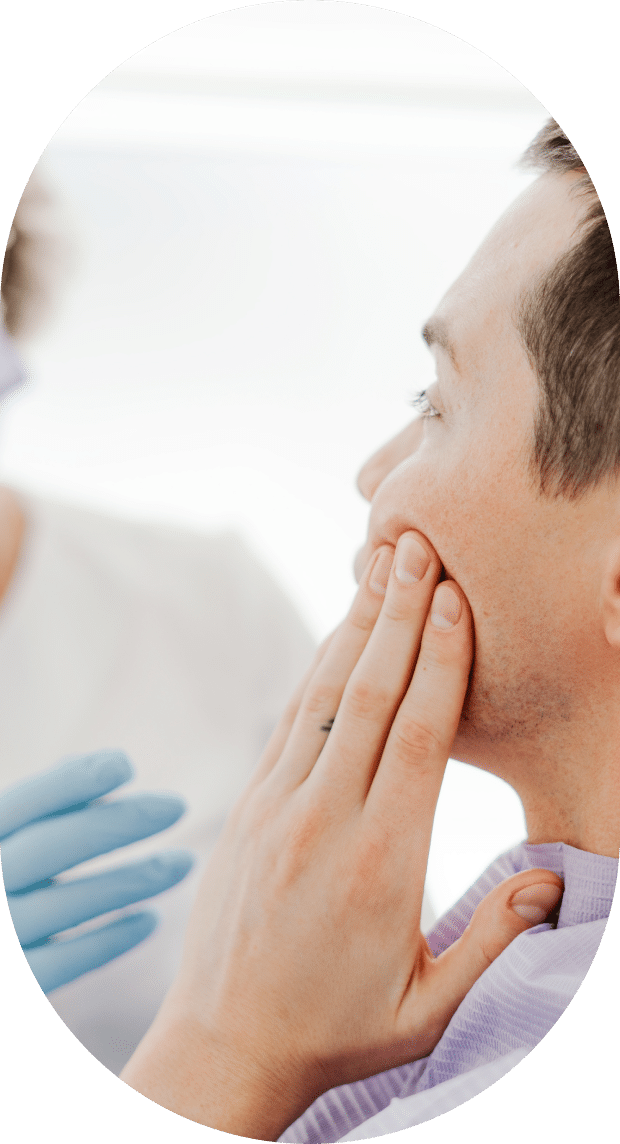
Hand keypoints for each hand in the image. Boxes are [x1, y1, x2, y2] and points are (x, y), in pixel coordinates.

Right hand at [0, 750, 193, 992]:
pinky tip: (150, 918)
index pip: (22, 805)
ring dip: (130, 880)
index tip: (127, 765)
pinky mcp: (12, 992)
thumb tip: (106, 764)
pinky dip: (109, 939)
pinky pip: (63, 965)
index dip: (70, 782)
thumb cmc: (6, 883)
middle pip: (46, 849)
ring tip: (183, 862)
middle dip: (115, 823)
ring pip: (63, 907)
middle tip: (178, 805)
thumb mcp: (12, 840)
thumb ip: (44, 807)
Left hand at [122, 534, 561, 1137]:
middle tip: (418, 547)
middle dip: (398, 615)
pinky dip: (315, 670)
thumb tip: (548, 877)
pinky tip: (337, 636)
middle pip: (367, 695)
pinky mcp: (248, 809)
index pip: (418, 737)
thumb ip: (493, 939)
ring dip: (354, 626)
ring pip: (322, 696)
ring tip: (379, 567)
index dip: (441, 662)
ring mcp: (277, 809)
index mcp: (382, 862)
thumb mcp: (431, 1006)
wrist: (227, 1046)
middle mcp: (325, 820)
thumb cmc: (340, 1031)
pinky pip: (287, 722)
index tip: (456, 602)